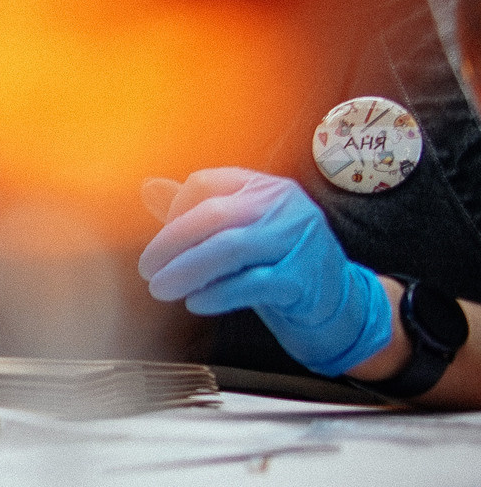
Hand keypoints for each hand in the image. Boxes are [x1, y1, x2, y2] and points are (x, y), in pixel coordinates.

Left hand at [139, 168, 391, 375]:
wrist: (339, 301)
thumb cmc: (279, 260)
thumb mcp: (242, 228)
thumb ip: (198, 209)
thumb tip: (149, 187)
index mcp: (265, 187)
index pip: (205, 184)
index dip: (173, 212)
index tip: (163, 241)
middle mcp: (284, 206)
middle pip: (213, 215)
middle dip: (170, 243)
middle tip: (147, 269)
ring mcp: (297, 240)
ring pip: (229, 248)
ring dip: (186, 270)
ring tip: (161, 288)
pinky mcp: (303, 279)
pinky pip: (250, 283)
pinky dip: (216, 293)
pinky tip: (196, 302)